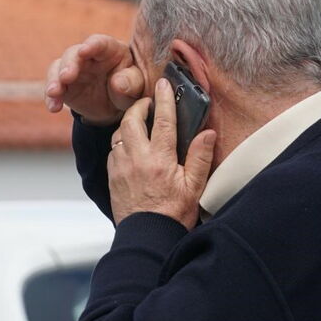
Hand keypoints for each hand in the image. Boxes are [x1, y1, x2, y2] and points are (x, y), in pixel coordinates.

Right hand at [44, 34, 144, 125]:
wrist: (115, 107)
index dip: (91, 45)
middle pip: (73, 54)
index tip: (84, 51)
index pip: (100, 42)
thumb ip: (131, 82)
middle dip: (69, 64)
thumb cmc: (129, 90)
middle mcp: (87, 56)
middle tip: (66, 77)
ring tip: (54, 93)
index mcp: (110, 50)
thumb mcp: (136, 87)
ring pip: (58, 68)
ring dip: (54, 80)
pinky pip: (53, 88)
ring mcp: (72, 69)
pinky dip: (51, 98)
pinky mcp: (62, 85)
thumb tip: (117, 82)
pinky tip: (53, 107)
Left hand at [108, 79, 216, 229]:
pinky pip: (113, 151)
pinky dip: (121, 142)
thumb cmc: (173, 214)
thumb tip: (208, 133)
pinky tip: (131, 147)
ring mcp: (121, 167)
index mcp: (160, 160)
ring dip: (128, 124)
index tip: (164, 83)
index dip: (164, 99)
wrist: (147, 236)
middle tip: (149, 103)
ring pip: (119, 134)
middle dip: (139, 106)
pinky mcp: (112, 177)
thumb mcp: (194, 187)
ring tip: (140, 123)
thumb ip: (200, 157)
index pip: (164, 121)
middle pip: (132, 120)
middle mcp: (137, 159)